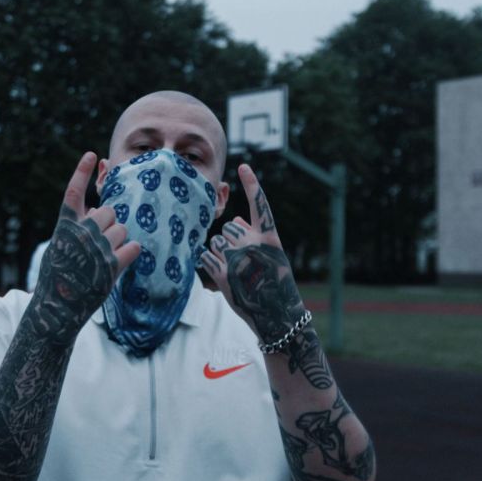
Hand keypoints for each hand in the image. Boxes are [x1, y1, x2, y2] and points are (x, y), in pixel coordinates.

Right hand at [33, 152, 140, 333]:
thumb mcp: (59, 246)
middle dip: (108, 224)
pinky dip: (129, 254)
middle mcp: (81, 232)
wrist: (58, 308)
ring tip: (103, 259)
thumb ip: (75, 227)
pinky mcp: (113, 265)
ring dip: (118, 241)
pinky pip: (133, 247)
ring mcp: (97, 248)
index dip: (82, 172)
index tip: (92, 155)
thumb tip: (94, 212)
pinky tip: (118, 264)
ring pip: (122, 229)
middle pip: (109, 213)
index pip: (74, 192)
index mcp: (65, 226)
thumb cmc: (58, 277)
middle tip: (98, 244)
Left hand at [199, 164, 304, 344]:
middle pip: (228, 227)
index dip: (252, 185)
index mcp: (269, 236)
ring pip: (216, 241)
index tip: (244, 166)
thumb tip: (234, 220)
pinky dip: (210, 264)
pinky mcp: (223, 274)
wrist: (275, 313)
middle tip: (243, 260)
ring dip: (220, 253)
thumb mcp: (271, 255)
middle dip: (230, 240)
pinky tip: (224, 276)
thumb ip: (254, 235)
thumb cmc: (273, 282)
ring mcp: (238, 258)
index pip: (259, 205)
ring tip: (236, 270)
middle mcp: (254, 244)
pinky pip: (206, 257)